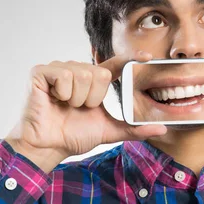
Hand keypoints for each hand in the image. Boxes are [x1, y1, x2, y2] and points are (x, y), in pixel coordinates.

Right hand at [4, 51, 166, 171]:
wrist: (47, 147)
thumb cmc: (72, 136)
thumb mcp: (108, 131)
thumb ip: (132, 128)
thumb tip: (161, 128)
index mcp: (93, 81)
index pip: (116, 65)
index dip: (131, 58)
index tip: (149, 57)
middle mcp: (77, 71)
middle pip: (100, 73)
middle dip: (92, 98)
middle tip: (78, 109)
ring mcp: (58, 69)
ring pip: (83, 75)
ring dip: (77, 98)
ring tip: (65, 106)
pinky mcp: (41, 72)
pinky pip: (64, 75)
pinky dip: (62, 93)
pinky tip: (53, 100)